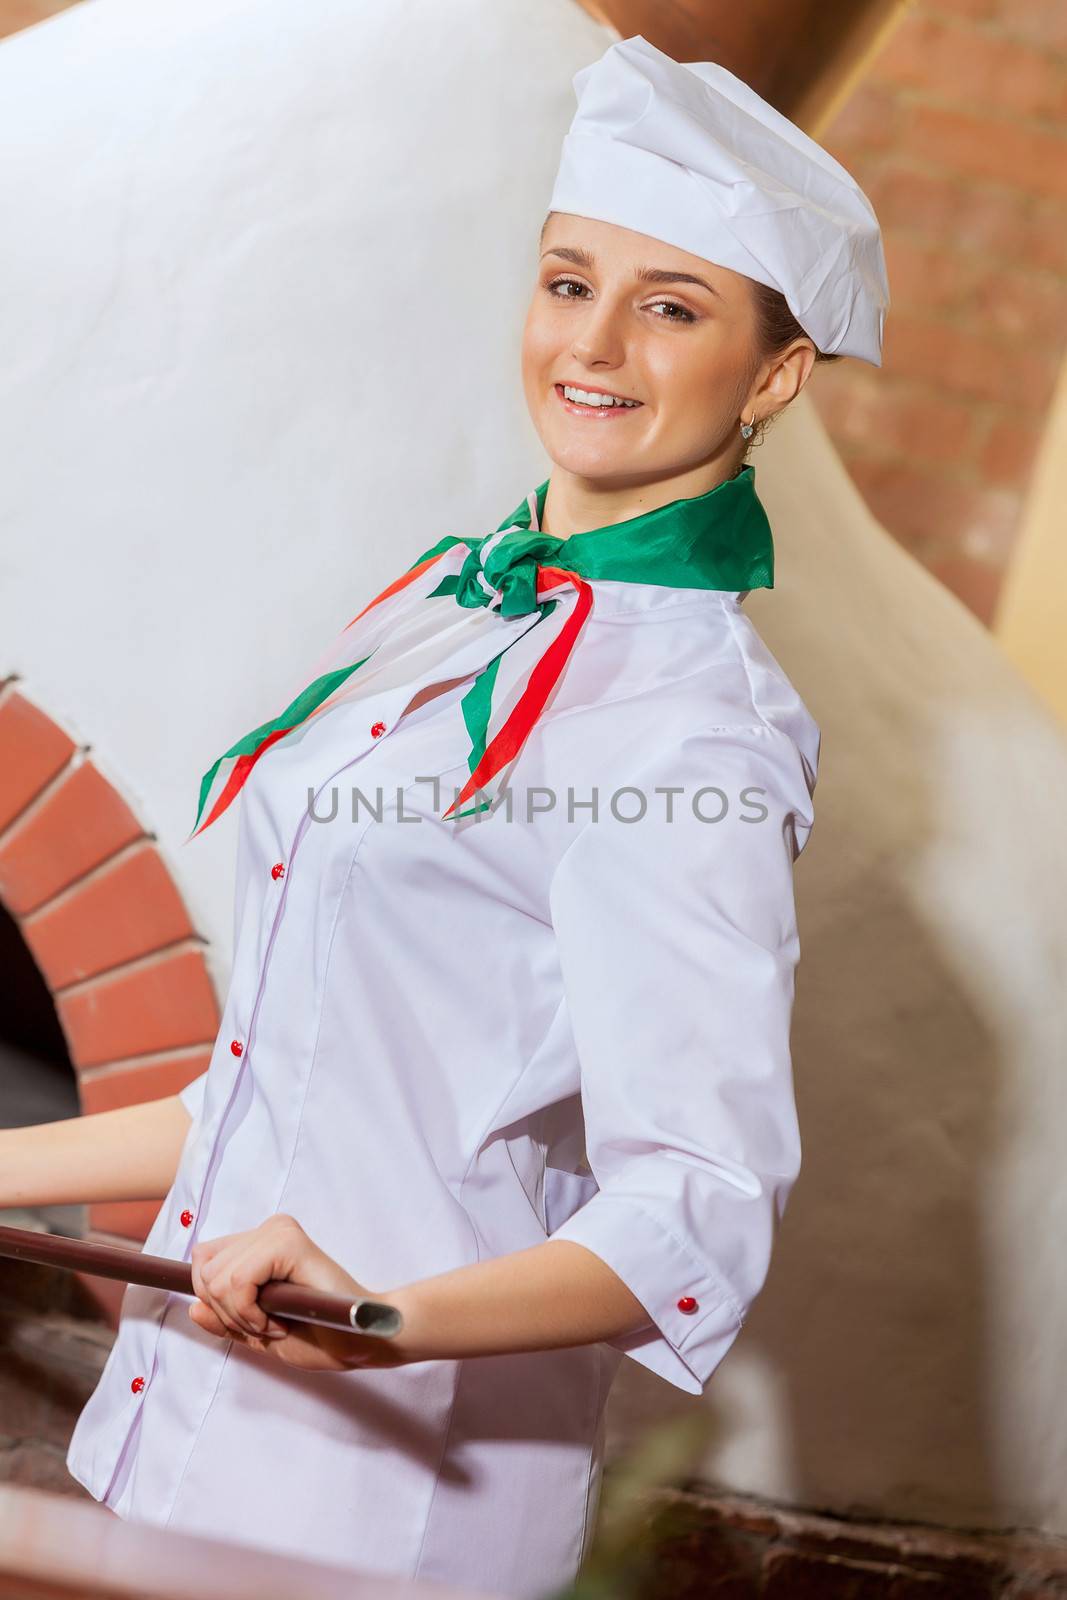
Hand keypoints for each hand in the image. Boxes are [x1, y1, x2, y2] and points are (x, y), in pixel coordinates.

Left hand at [187, 1213, 406, 1372]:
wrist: (362, 1340)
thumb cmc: (320, 1336)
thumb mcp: (260, 1333)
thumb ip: (226, 1320)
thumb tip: (193, 1308)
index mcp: (260, 1244)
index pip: (204, 1261)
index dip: (214, 1300)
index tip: (249, 1322)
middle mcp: (268, 1230)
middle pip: (204, 1271)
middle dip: (226, 1313)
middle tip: (267, 1326)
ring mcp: (278, 1232)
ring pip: (217, 1279)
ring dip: (240, 1317)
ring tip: (276, 1324)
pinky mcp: (289, 1243)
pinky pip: (238, 1282)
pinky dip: (249, 1313)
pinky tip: (280, 1321)